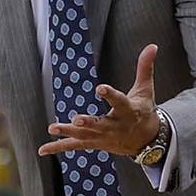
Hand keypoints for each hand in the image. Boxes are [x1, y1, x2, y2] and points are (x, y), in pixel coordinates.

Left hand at [39, 44, 160, 156]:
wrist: (147, 140)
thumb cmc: (143, 111)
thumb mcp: (145, 90)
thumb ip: (145, 68)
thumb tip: (152, 46)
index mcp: (128, 111)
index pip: (119, 101)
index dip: (110, 95)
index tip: (100, 88)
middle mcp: (115, 126)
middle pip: (100, 125)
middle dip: (88, 123)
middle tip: (76, 119)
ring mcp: (104, 137)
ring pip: (85, 136)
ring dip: (68, 132)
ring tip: (53, 128)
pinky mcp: (95, 143)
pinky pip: (75, 146)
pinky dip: (58, 147)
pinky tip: (43, 149)